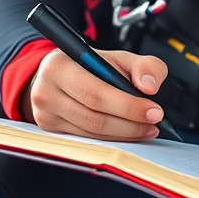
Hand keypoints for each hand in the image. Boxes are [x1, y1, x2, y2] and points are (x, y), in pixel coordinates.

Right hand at [25, 46, 169, 140]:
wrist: (60, 74)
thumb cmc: (91, 66)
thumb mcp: (119, 57)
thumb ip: (144, 66)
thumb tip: (149, 86)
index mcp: (60, 65)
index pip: (96, 93)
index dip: (128, 106)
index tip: (154, 111)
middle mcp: (46, 90)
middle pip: (93, 118)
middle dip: (130, 124)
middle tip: (154, 122)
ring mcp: (45, 113)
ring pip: (91, 133)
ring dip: (124, 134)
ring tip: (146, 128)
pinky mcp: (49, 128)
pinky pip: (86, 139)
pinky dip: (111, 138)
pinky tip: (128, 132)